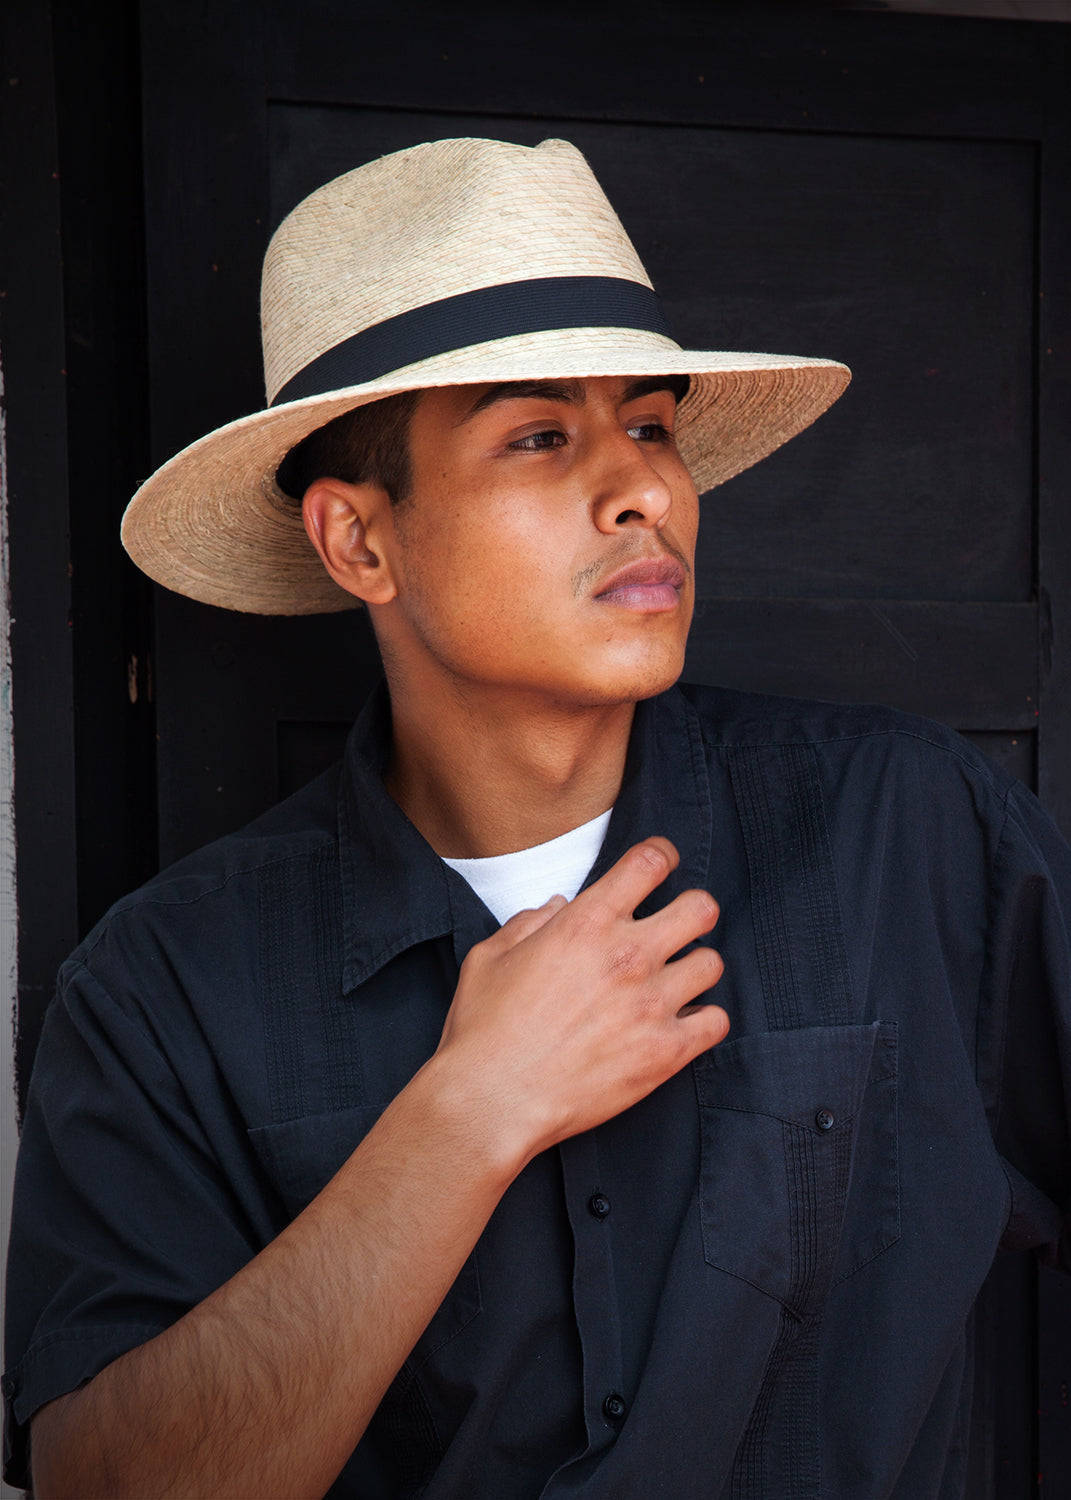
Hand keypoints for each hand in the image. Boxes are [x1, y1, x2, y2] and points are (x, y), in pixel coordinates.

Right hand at [434, 836, 727, 1163]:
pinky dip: (703, 1020)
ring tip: (675, 982)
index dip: (662, 856)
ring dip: (695, 969)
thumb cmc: (483, 1030)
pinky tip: (681, 1024)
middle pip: (701, 908)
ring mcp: (651, 1004)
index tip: (663, 865)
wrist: (492, 1101)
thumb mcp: (489, 958)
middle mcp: (627, 955)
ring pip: (712, 964)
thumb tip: (557, 907)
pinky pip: (716, 1022)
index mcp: (585, 923)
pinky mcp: (665, 1052)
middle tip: (679, 927)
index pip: (650, 862)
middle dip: (693, 911)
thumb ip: (527, 923)